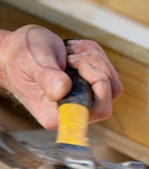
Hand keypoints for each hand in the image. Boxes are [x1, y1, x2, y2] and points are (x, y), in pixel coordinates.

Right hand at [0, 24, 122, 128]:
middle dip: (95, 65)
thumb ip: (47, 76)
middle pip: (112, 91)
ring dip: (93, 59)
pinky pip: (109, 72)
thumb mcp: (31, 61)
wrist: (16, 53)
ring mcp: (86, 102)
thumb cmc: (20, 57)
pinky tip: (73, 53)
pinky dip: (94, 56)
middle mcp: (75, 113)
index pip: (100, 109)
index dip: (97, 83)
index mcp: (59, 116)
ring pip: (112, 80)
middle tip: (69, 55)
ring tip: (67, 52)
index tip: (72, 64)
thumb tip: (62, 90)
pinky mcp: (91, 90)